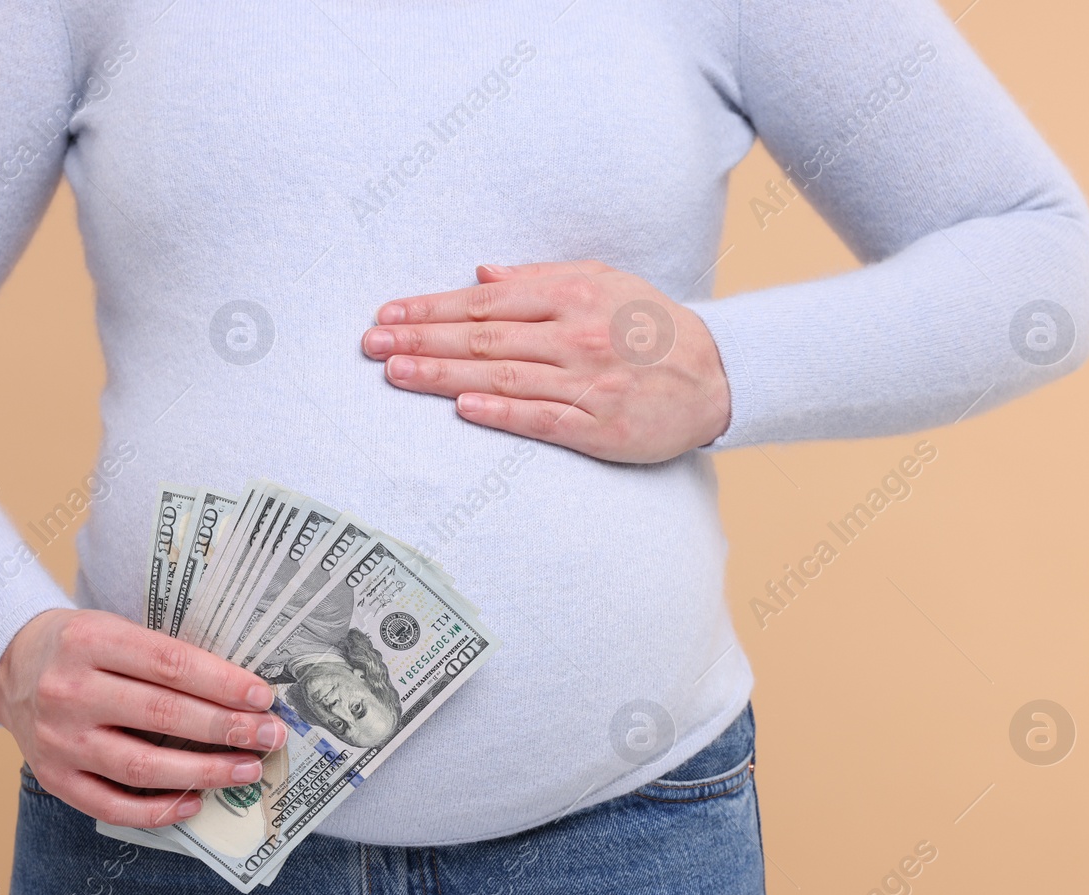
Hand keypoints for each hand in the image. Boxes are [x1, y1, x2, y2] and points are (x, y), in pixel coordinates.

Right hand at [0, 608, 285, 826]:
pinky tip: (195, 802)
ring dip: (203, 771)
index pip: (168, 663)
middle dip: (225, 728)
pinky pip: (111, 805)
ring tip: (246, 770)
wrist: (10, 667)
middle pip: (161, 713)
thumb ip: (164, 657)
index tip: (262, 697)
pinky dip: (158, 809)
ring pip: (141, 765)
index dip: (221, 683)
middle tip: (269, 736)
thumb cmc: (80, 648)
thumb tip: (240, 693)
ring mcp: (58, 739)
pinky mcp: (54, 779)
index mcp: (89, 641)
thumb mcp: (115, 628)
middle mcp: (68, 691)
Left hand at [362, 260, 730, 462]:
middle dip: (422, 339)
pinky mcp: (599, 426)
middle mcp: (576, 335)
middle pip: (484, 337)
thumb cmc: (650, 326)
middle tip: (371, 344)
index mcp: (573, 294)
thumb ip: (540, 278)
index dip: (431, 307)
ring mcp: (588, 382)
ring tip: (396, 373)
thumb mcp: (603, 281)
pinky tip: (461, 408)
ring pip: (502, 376)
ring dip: (444, 375)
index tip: (388, 313)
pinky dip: (500, 412)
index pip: (485, 301)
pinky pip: (541, 418)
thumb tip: (481, 274)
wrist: (717, 375)